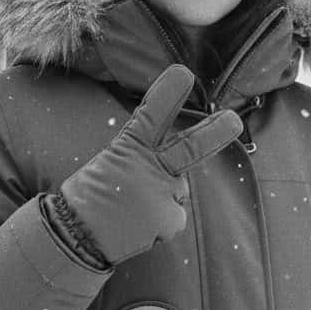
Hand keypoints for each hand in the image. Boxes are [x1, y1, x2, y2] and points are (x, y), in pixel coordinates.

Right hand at [60, 64, 241, 264]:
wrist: (76, 236)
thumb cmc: (91, 198)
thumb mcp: (112, 165)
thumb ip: (144, 163)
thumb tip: (173, 180)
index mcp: (129, 147)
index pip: (151, 116)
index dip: (168, 95)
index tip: (184, 73)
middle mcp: (149, 168)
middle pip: (189, 148)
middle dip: (215, 134)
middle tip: (234, 121)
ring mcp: (162, 195)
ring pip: (177, 192)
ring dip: (162, 199)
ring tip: (131, 210)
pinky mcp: (169, 221)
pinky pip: (173, 218)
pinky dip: (160, 225)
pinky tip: (138, 228)